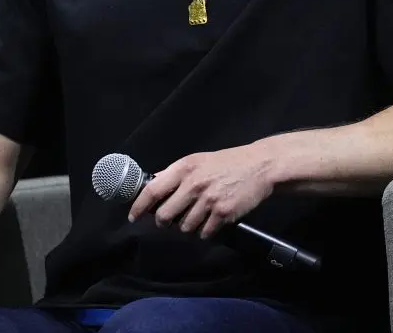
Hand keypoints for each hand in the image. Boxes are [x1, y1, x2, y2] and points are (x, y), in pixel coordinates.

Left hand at [128, 144, 275, 239]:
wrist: (259, 166)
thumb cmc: (226, 163)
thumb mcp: (197, 161)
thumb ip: (175, 173)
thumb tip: (151, 183)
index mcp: (184, 168)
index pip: (153, 190)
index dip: (139, 206)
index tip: (133, 216)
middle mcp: (194, 184)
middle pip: (165, 215)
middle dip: (165, 222)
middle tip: (170, 220)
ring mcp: (208, 200)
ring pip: (185, 227)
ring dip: (187, 227)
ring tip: (197, 217)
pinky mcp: (223, 214)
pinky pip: (204, 233)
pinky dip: (205, 231)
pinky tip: (211, 221)